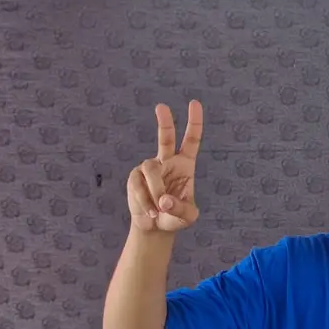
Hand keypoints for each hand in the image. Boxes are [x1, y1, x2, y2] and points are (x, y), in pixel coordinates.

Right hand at [129, 101, 202, 232]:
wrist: (155, 225)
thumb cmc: (175, 217)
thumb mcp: (186, 218)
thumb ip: (180, 209)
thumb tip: (164, 200)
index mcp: (185, 165)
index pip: (191, 140)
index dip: (194, 123)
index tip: (194, 103)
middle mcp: (167, 161)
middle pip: (166, 137)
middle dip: (164, 122)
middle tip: (161, 106)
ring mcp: (149, 168)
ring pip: (151, 170)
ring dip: (155, 190)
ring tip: (158, 209)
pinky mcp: (135, 177)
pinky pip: (138, 185)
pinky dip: (145, 201)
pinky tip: (150, 212)